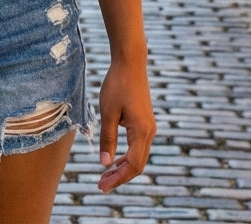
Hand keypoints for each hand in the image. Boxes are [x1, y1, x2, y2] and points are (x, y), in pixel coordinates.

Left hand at [96, 59, 154, 192]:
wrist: (131, 63)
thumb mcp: (107, 112)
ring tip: (105, 175)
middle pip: (137, 165)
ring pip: (139, 156)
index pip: (132, 165)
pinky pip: (138, 146)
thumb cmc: (117, 84)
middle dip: (120, 177)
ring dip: (123, 168)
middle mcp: (149, 132)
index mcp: (141, 132)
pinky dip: (127, 156)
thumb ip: (107, 138)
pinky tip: (115, 159)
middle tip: (101, 185)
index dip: (117, 179)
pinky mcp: (145, 122)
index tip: (102, 186)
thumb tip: (104, 163)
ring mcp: (149, 127)